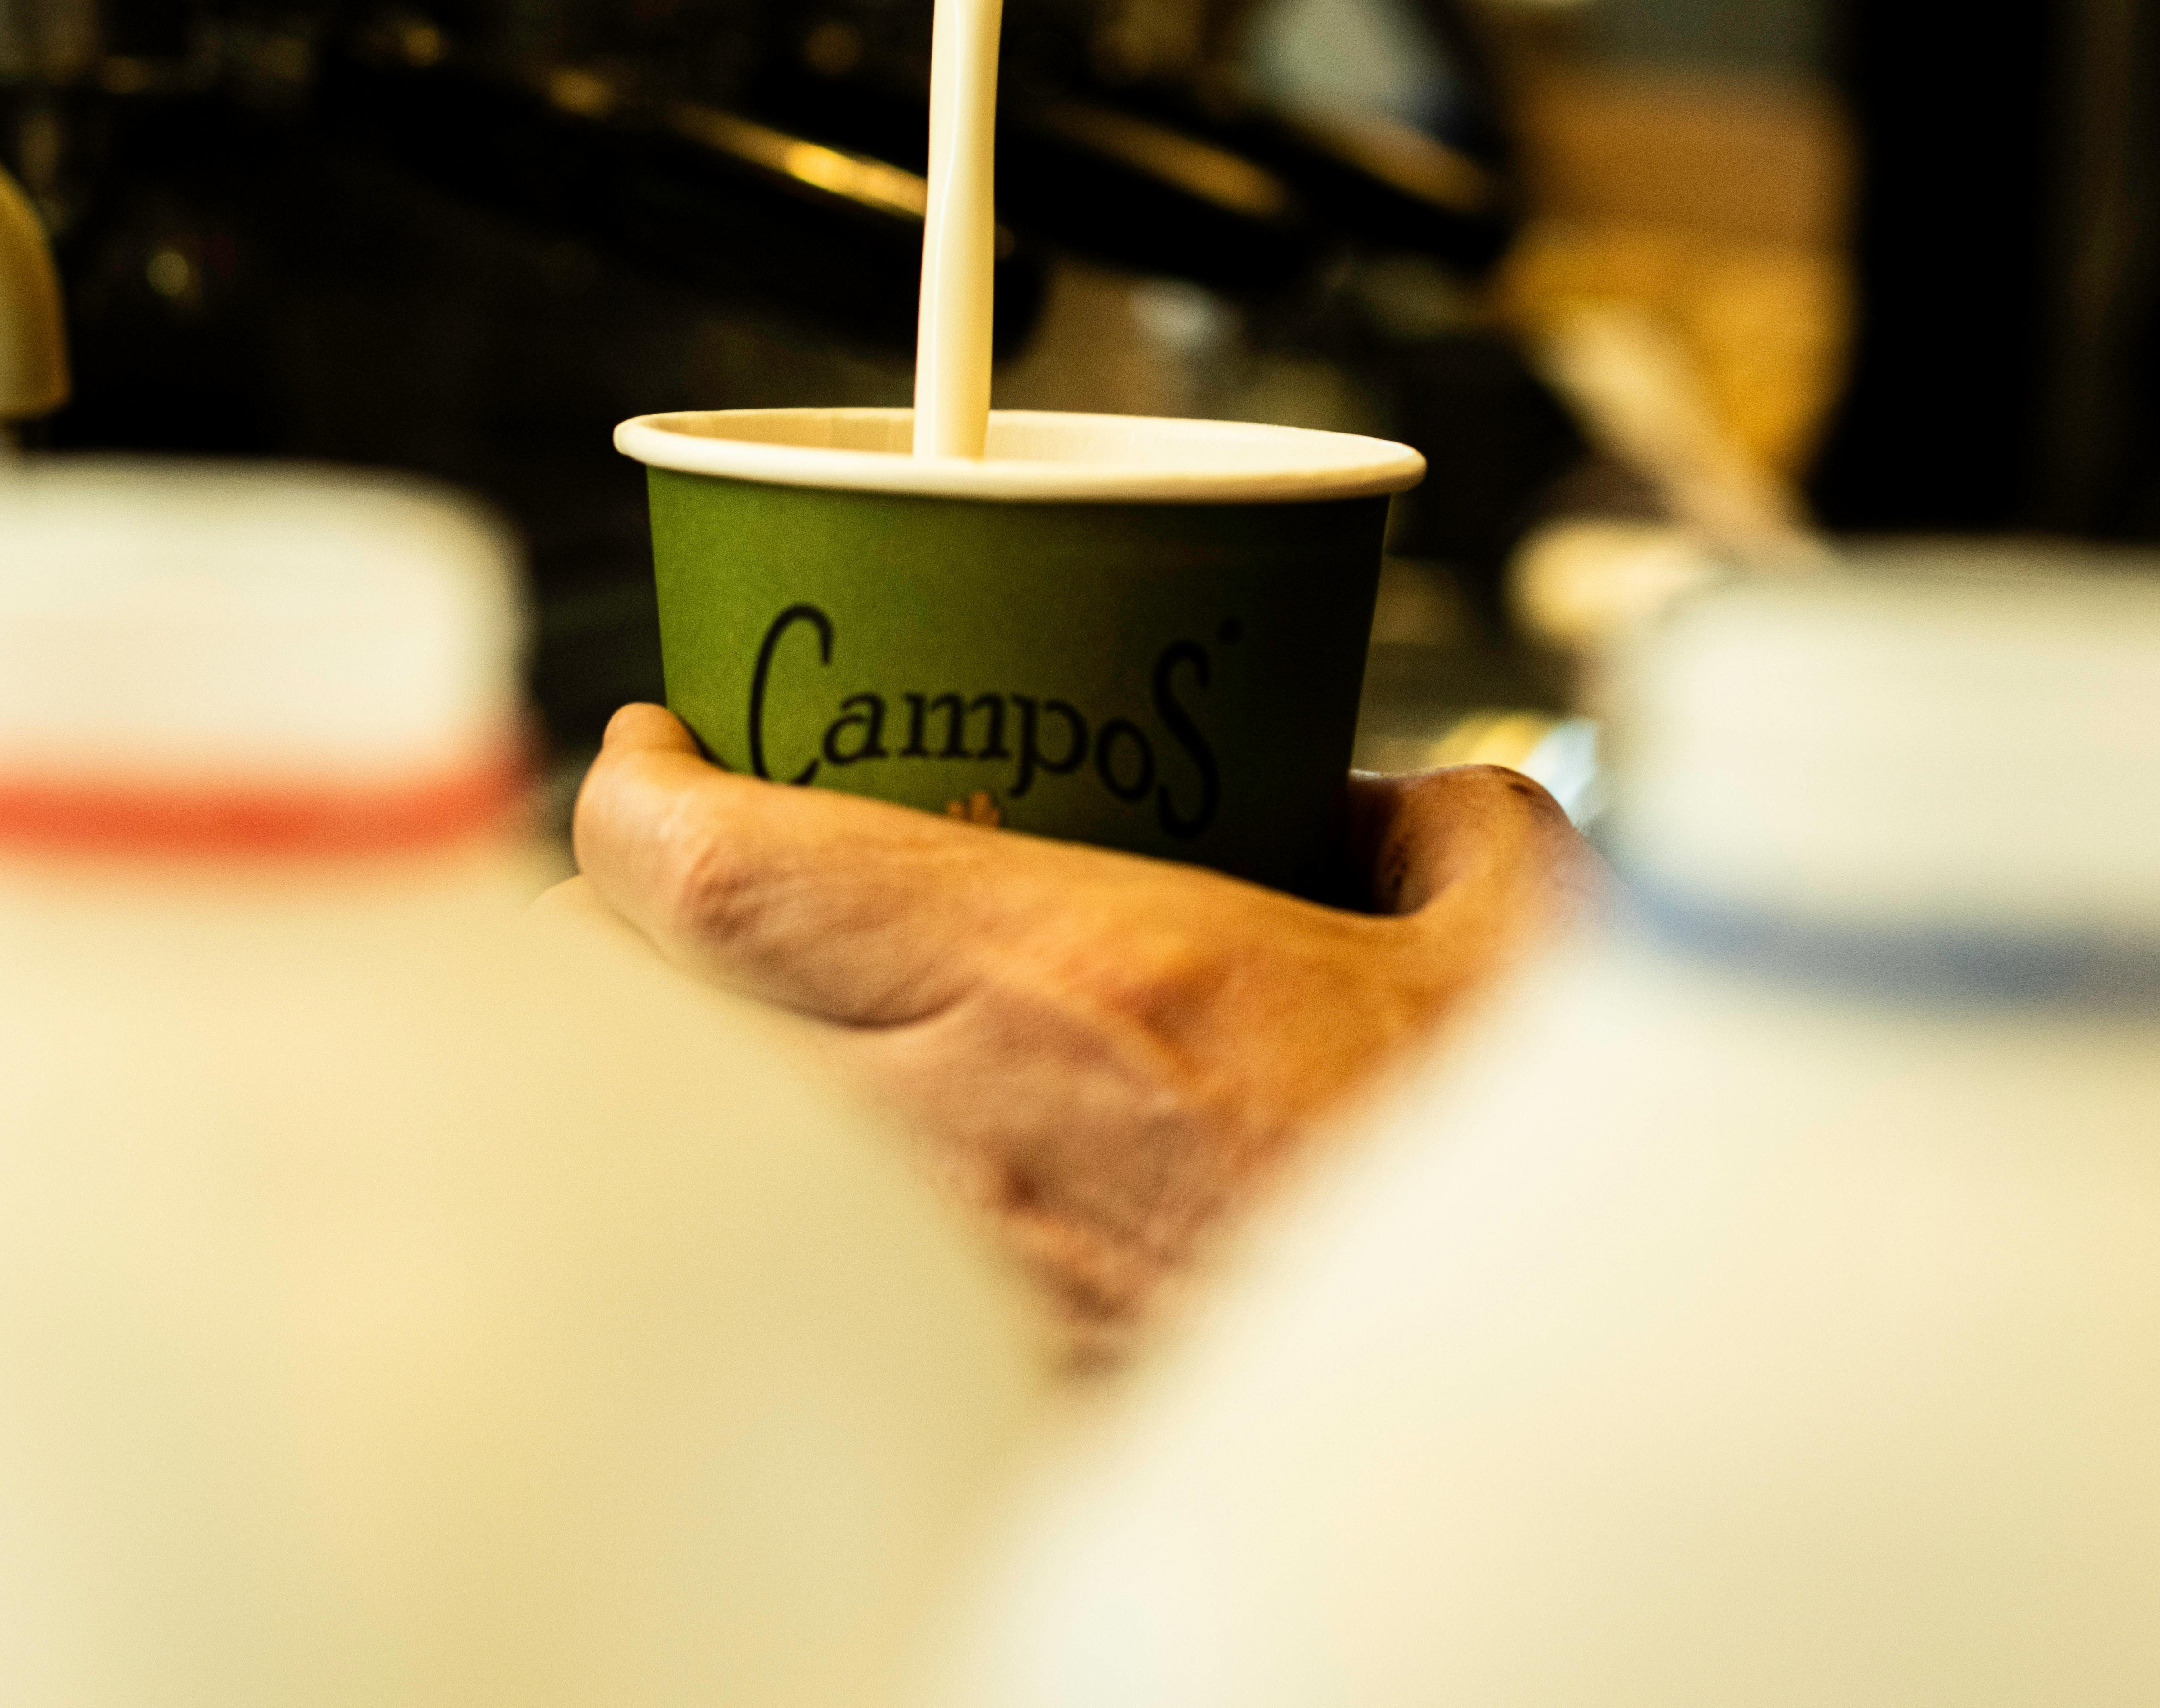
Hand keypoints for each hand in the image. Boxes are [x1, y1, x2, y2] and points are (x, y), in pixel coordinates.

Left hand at [555, 705, 1598, 1364]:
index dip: (631, 798)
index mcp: (1066, 977)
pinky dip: (800, 1212)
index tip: (655, 749)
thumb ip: (1426, 824)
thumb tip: (1370, 807)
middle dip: (609, 934)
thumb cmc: (1515, 1173)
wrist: (1550, 1409)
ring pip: (702, 1155)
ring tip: (738, 1016)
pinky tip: (862, 1183)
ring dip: (687, 1070)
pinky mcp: (1000, 1385)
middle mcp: (970, 1129)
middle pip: (643, 1019)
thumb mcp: (1512, 936)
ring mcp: (963, 1277)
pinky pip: (822, 1277)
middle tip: (666, 879)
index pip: (712, 876)